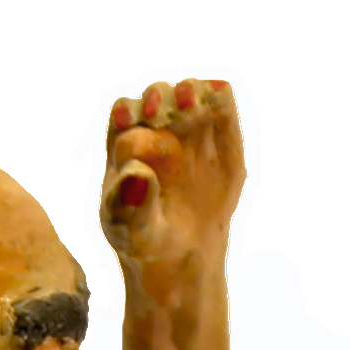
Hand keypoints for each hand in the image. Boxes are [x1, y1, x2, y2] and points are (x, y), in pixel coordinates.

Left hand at [101, 78, 246, 279]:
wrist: (183, 260)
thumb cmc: (146, 242)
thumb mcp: (133, 232)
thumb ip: (129, 206)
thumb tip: (137, 176)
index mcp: (127, 144)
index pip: (125, 114)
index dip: (127, 112)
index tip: (128, 119)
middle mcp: (159, 128)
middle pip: (156, 96)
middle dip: (156, 97)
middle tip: (156, 110)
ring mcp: (192, 129)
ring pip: (190, 93)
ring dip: (190, 90)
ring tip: (187, 100)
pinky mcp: (224, 137)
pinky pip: (222, 106)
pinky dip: (221, 98)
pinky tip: (219, 95)